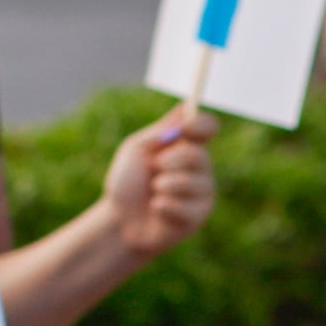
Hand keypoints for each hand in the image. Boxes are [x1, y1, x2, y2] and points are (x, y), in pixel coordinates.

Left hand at [106, 105, 216, 256]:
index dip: (201, 124)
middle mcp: (199, 167)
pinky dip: (163, 206)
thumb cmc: (126, 181)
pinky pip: (186, 206)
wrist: (119, 219)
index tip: (185, 128)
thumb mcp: (136, 149)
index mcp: (184, 146)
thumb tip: (185, 107)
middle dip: (171, 160)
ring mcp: (202, 192)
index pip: (207, 127)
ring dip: (164, 184)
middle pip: (200, 155)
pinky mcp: (199, 216)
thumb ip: (160, 131)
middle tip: (154, 168)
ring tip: (153, 191)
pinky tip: (156, 209)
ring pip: (193, 182)